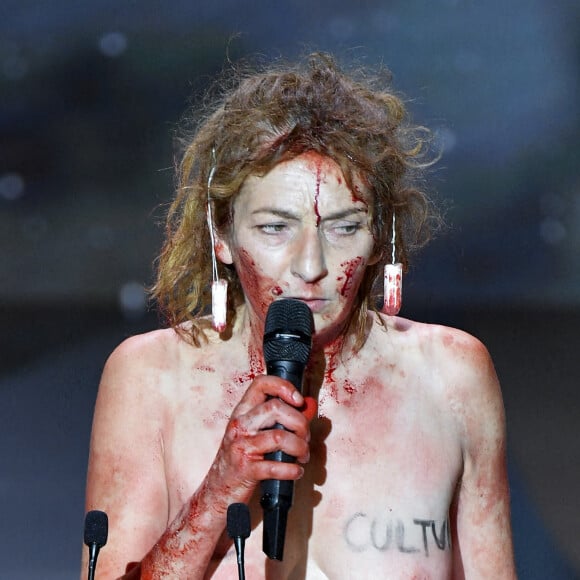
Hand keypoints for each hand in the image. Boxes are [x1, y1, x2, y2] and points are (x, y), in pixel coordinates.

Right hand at [210, 375, 314, 501]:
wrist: (217, 490)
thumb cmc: (239, 460)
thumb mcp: (254, 433)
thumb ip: (280, 419)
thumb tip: (309, 407)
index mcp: (242, 412)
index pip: (261, 384)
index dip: (283, 386)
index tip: (299, 400)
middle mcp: (239, 425)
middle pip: (275, 408)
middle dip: (300, 422)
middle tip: (305, 436)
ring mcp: (240, 446)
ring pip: (279, 436)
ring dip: (300, 447)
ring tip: (302, 455)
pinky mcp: (245, 469)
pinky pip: (275, 466)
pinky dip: (292, 470)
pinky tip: (296, 471)